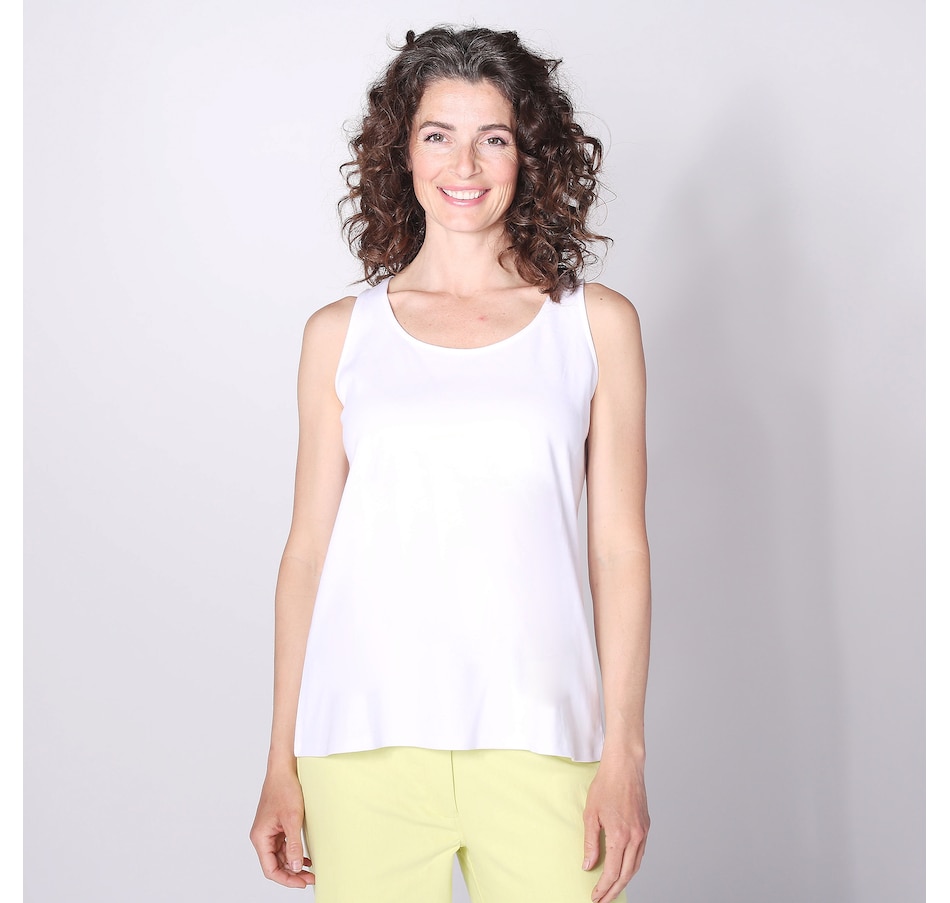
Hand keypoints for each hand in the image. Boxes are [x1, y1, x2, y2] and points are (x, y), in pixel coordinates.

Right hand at [249, 769, 315, 887]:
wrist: (284, 768)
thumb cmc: (284, 789)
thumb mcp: (292, 820)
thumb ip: (293, 845)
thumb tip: (294, 868)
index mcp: (260, 837)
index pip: (270, 869)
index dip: (286, 879)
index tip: (302, 883)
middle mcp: (262, 836)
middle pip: (274, 864)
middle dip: (291, 873)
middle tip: (310, 879)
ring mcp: (269, 831)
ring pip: (280, 856)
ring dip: (293, 864)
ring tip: (310, 871)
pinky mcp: (276, 825)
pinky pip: (283, 845)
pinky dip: (293, 853)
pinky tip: (305, 858)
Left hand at [582, 756, 649, 902]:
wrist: (625, 767)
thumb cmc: (606, 786)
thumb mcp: (591, 815)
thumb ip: (590, 843)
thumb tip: (588, 866)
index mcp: (620, 836)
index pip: (612, 872)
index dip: (603, 887)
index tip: (595, 896)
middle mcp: (635, 837)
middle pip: (626, 874)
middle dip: (614, 890)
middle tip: (603, 900)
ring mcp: (643, 832)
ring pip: (636, 866)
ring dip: (624, 880)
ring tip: (612, 889)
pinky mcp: (646, 827)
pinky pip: (640, 853)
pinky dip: (632, 866)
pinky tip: (623, 869)